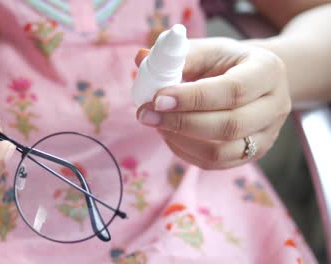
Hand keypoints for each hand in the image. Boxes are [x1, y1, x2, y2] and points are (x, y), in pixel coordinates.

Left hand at [135, 38, 290, 169]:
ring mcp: (266, 135)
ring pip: (220, 151)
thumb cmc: (225, 62)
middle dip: (180, 122)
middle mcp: (274, 106)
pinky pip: (214, 163)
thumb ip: (177, 55)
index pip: (233, 90)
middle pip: (228, 126)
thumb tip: (140, 57)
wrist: (252, 80)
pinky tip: (168, 134)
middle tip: (146, 114)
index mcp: (268, 71)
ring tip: (156, 123)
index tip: (158, 98)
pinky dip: (184, 151)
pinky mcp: (251, 154)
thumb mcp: (207, 50)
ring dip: (180, 140)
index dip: (193, 98)